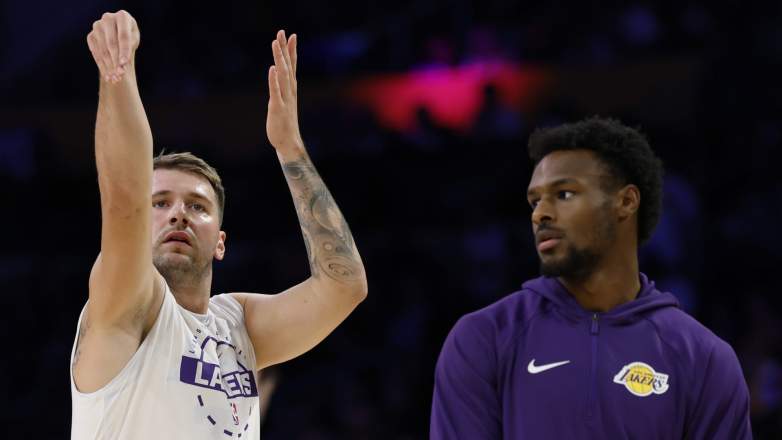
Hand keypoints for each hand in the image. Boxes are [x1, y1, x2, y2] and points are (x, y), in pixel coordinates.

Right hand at [87, 10, 138, 83]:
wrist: (119, 34)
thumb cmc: (130, 37)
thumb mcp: (134, 41)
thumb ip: (129, 50)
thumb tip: (121, 66)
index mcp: (123, 17)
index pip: (123, 36)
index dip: (124, 51)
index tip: (124, 65)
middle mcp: (108, 18)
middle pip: (111, 44)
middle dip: (116, 62)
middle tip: (120, 75)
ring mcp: (97, 26)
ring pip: (103, 50)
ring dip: (109, 67)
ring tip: (116, 79)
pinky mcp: (90, 36)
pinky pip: (96, 53)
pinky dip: (102, 66)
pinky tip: (108, 76)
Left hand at [266, 30, 304, 154]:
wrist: (288, 143)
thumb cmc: (285, 123)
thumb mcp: (284, 102)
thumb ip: (282, 90)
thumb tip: (279, 78)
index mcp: (291, 89)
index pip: (292, 66)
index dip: (291, 50)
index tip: (291, 35)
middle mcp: (290, 91)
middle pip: (288, 66)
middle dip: (285, 49)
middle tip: (282, 32)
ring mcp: (285, 99)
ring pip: (282, 75)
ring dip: (280, 59)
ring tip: (276, 43)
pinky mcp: (278, 108)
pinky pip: (276, 92)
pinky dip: (274, 80)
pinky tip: (272, 69)